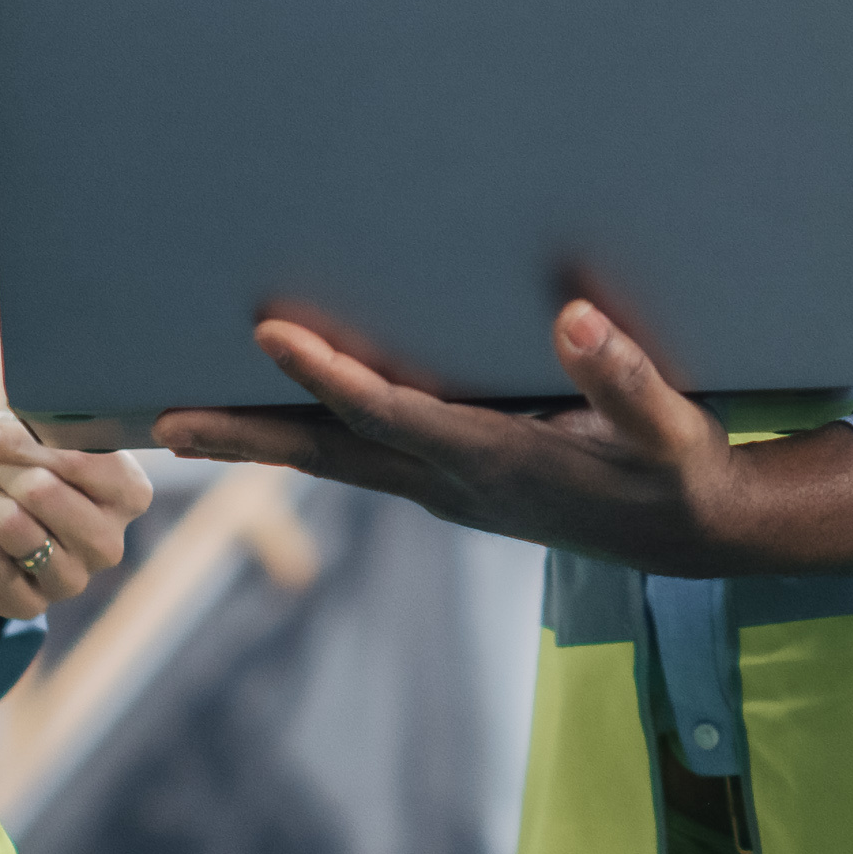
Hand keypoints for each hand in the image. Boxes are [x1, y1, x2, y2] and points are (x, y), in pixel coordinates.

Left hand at [0, 411, 154, 618]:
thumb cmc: (10, 464)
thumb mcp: (27, 430)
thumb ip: (31, 429)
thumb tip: (1, 438)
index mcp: (128, 494)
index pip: (81, 461)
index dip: (26, 445)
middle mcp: (109, 543)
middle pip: (42, 491)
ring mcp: (73, 579)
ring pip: (12, 524)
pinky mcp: (31, 607)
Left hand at [151, 302, 852, 578]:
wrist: (696, 532)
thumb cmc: (682, 471)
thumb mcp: (670, 428)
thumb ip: (625, 379)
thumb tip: (575, 322)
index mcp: (494, 459)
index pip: (392, 414)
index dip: (330, 377)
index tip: (269, 334)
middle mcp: (452, 480)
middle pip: (326, 453)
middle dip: (242, 436)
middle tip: (156, 420)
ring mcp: (444, 486)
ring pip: (330, 459)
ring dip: (253, 441)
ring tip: (174, 420)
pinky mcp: (450, 481)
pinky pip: (355, 456)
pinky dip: (298, 438)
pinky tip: (265, 420)